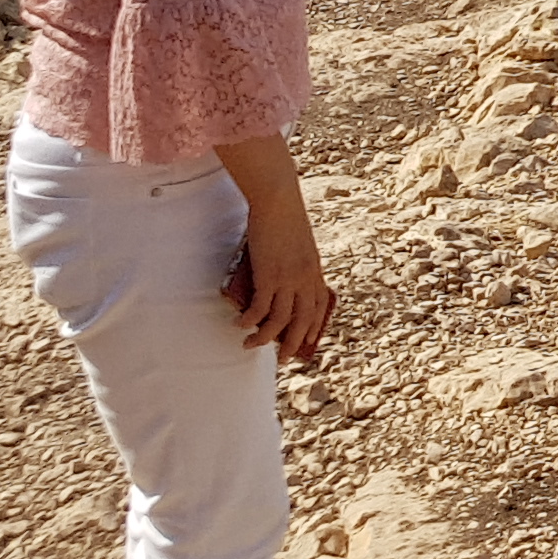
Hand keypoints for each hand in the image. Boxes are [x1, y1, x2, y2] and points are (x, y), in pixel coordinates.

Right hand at [215, 135, 336, 368]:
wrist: (278, 200)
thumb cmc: (285, 216)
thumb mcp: (298, 243)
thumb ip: (295, 261)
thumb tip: (282, 272)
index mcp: (315, 270)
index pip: (319, 306)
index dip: (312, 327)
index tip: (306, 342)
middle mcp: (306, 279)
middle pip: (303, 321)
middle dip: (292, 343)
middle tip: (281, 358)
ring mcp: (288, 279)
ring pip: (280, 321)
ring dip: (264, 338)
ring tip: (249, 345)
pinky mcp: (269, 276)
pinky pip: (259, 309)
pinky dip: (249, 321)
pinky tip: (238, 324)